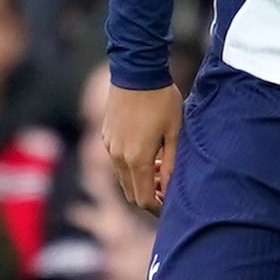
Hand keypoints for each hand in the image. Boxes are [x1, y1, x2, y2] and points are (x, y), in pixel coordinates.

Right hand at [101, 83, 182, 213]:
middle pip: (131, 192)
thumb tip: (170, 187)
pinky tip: (148, 150)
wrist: (137, 72)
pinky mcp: (106, 136)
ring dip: (140, 179)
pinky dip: (131, 165)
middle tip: (167, 188)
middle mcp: (118, 157)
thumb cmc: (161, 100)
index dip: (157, 207)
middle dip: (149, 196)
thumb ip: (171, 162)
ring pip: (123, 177)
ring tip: (161, 166)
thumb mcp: (174, 131)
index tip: (171, 204)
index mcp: (137, 159)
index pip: (143, 199)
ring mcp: (109, 146)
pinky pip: (117, 160)